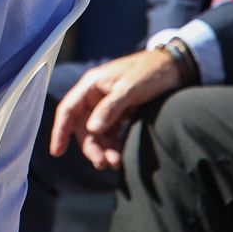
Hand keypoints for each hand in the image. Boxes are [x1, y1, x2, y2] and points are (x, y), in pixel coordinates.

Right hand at [49, 49, 181, 169]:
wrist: (175, 67)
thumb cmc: (150, 71)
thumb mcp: (130, 87)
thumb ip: (111, 108)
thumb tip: (92, 130)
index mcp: (91, 86)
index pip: (68, 110)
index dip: (60, 131)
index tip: (57, 152)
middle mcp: (95, 97)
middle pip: (83, 127)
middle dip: (91, 147)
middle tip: (103, 164)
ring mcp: (106, 106)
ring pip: (97, 133)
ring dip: (103, 149)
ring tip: (115, 163)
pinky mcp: (119, 113)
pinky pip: (110, 133)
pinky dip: (113, 146)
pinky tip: (119, 156)